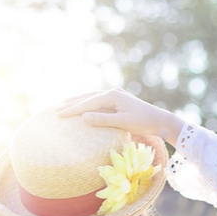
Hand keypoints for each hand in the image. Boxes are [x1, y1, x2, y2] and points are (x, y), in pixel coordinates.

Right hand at [56, 89, 184, 146]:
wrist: (160, 120)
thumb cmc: (143, 123)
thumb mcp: (123, 122)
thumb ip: (103, 119)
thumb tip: (83, 116)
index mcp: (112, 96)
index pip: (88, 103)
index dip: (73, 109)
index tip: (59, 115)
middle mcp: (113, 92)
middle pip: (88, 97)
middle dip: (72, 103)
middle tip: (56, 109)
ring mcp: (116, 95)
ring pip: (93, 97)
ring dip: (79, 100)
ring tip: (66, 104)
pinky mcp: (119, 100)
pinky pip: (99, 100)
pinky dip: (89, 102)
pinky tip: (84, 105)